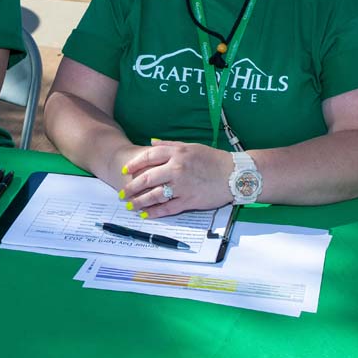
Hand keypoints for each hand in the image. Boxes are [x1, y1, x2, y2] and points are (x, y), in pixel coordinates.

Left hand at [118, 142, 232, 217]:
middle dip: (132, 187)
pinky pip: (167, 208)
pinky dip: (155, 212)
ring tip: (130, 205)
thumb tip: (151, 143)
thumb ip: (170, 145)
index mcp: (177, 153)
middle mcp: (177, 168)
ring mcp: (182, 186)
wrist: (234, 174)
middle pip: (147, 178)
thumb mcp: (191, 146)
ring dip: (139, 202)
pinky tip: (146, 214)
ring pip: (154, 195)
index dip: (134, 165)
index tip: (125, 171)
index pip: (149, 157)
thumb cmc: (213, 159)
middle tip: (123, 192)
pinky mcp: (189, 200)